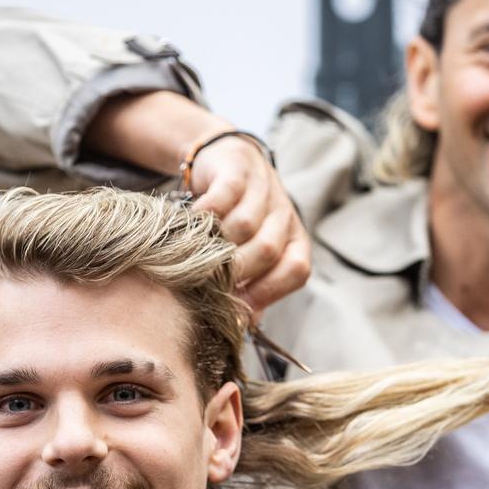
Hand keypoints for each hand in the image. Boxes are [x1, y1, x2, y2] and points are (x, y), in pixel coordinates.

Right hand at [187, 133, 310, 316]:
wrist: (229, 163)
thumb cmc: (240, 221)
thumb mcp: (253, 254)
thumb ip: (252, 290)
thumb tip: (240, 325)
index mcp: (296, 240)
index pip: (295, 270)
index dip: (267, 292)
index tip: (238, 306)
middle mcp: (285, 216)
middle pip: (267, 251)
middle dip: (236, 272)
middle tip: (209, 282)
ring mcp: (264, 191)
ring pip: (244, 226)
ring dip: (217, 244)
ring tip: (197, 254)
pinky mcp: (238, 171)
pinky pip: (223, 198)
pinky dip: (205, 216)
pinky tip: (192, 225)